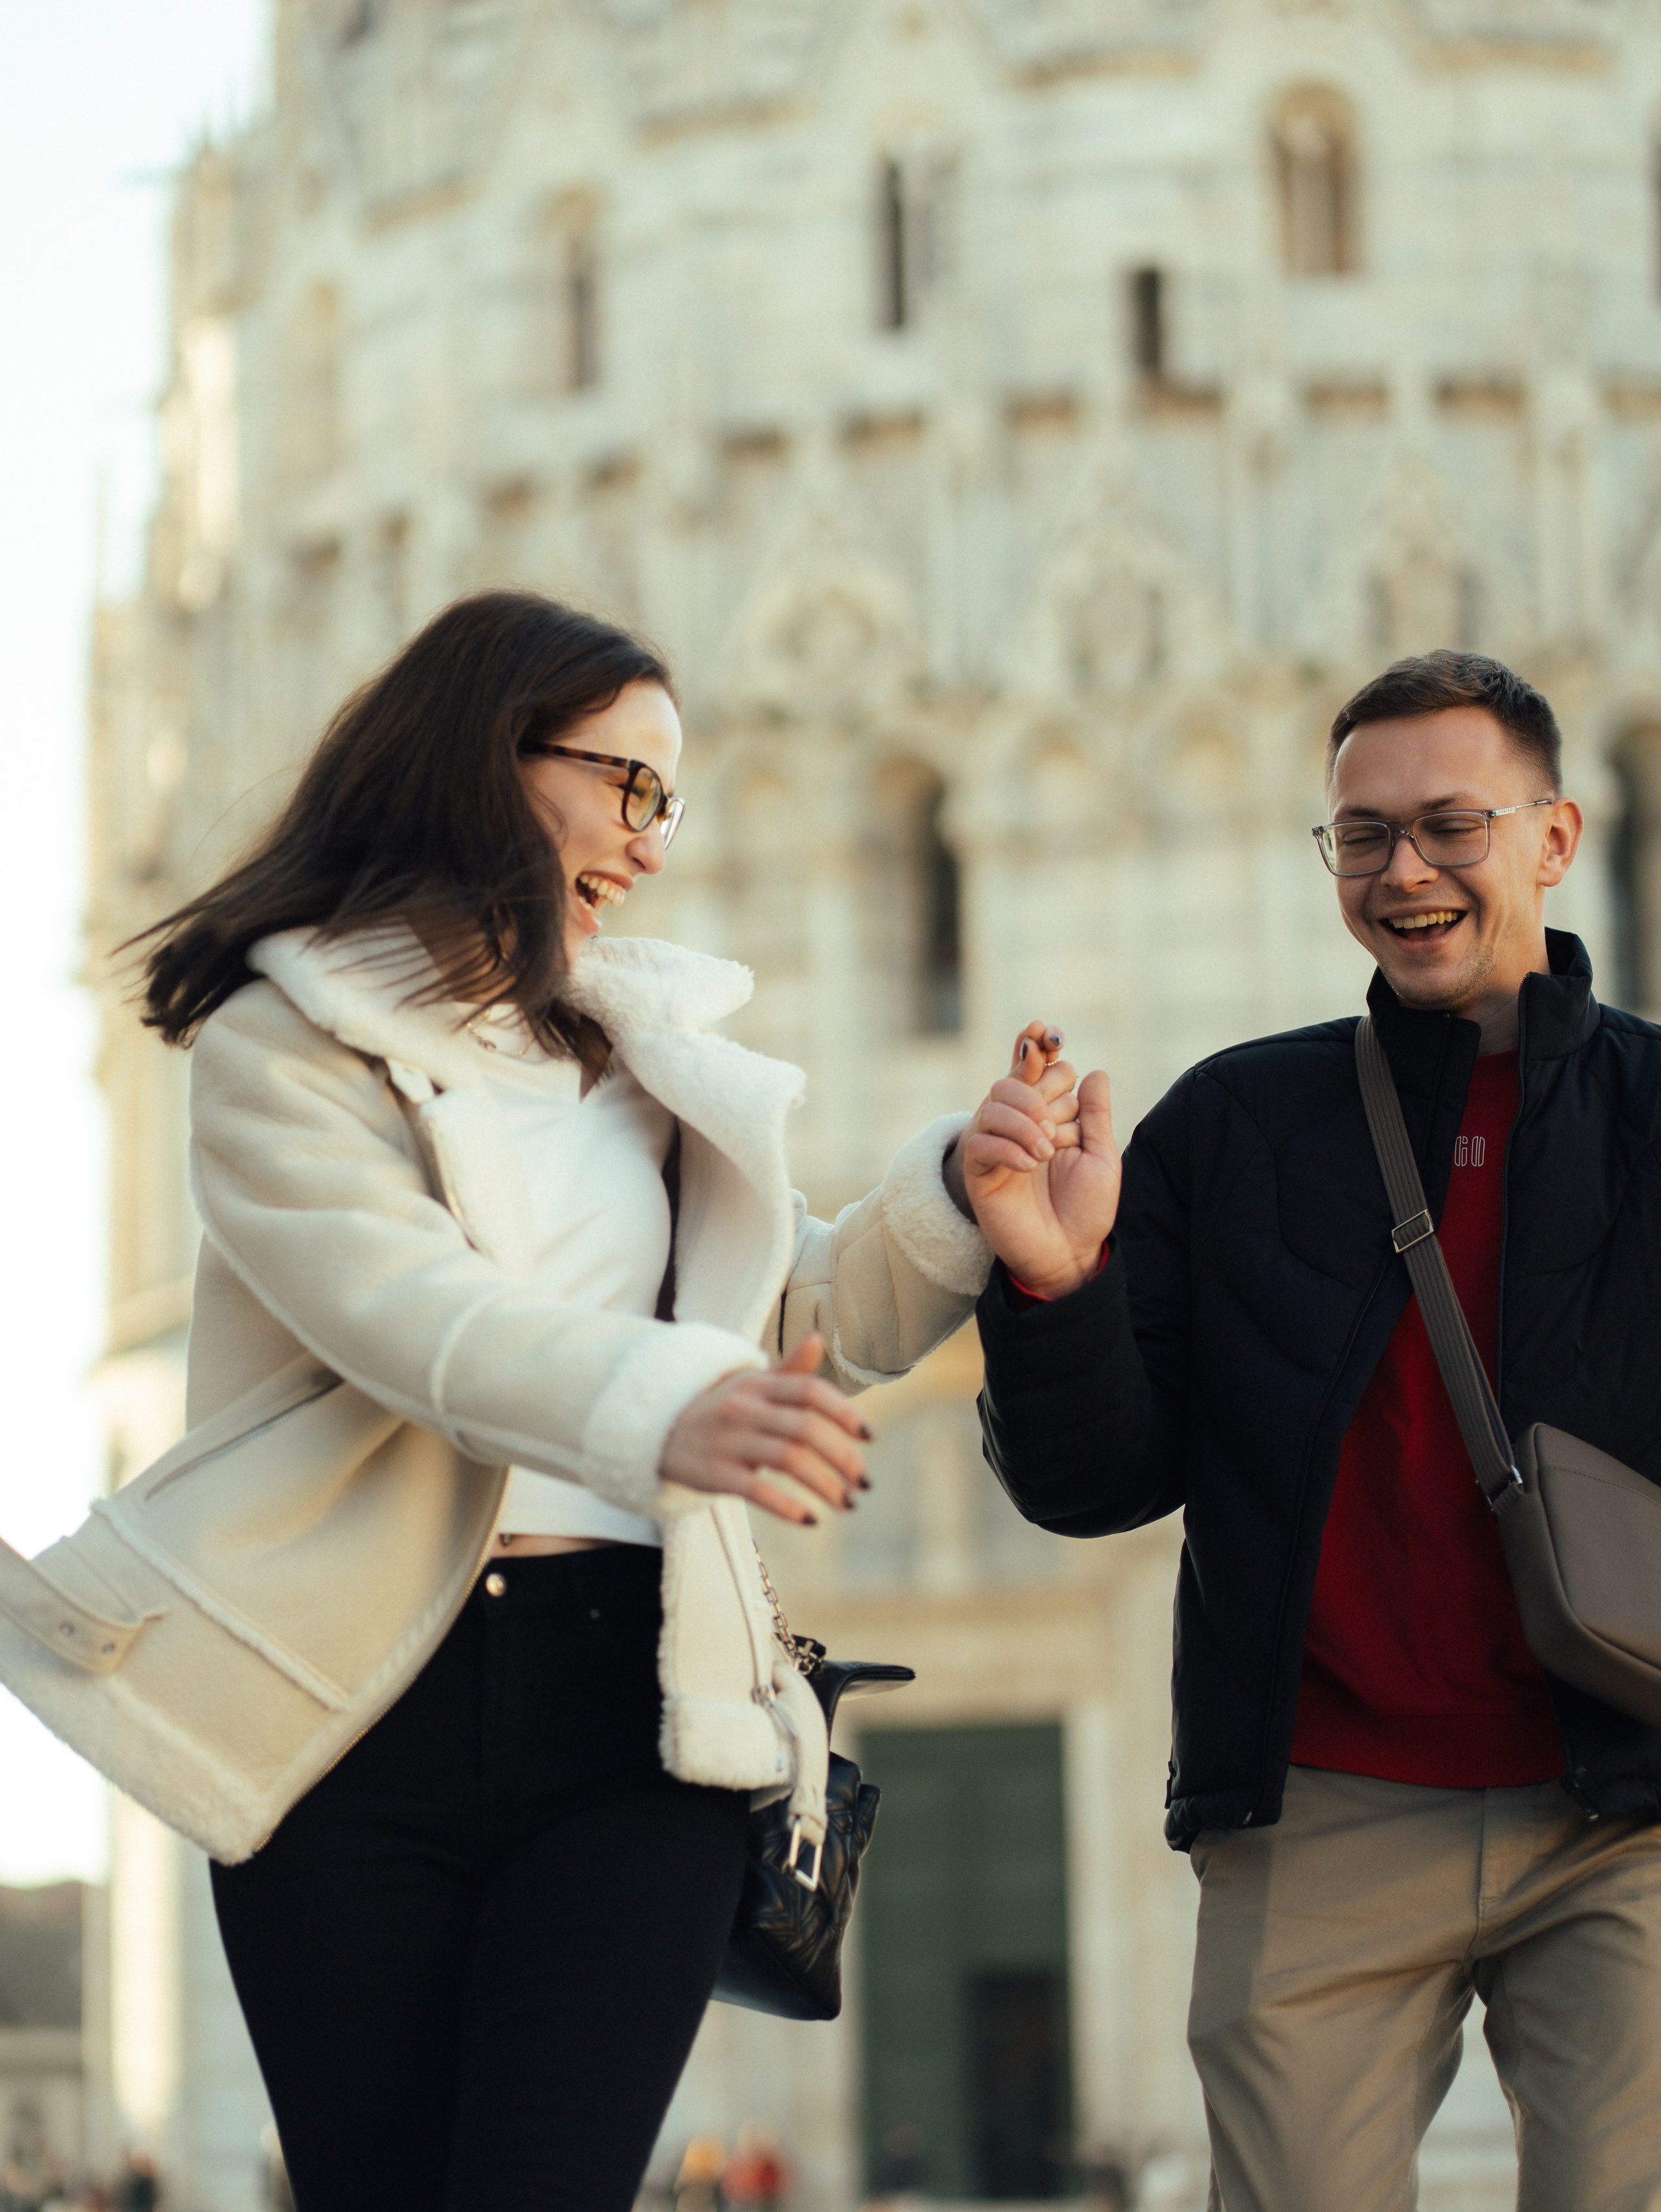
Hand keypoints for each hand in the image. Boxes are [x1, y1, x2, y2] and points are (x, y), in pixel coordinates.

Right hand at [658, 1334, 870, 1523]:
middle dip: (843, 1458)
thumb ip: (790, 1370)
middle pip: (805, 1429)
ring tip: (848, 1504)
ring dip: (825, 1486)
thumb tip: (819, 1338)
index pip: (810, 1391)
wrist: (657, 1430)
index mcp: (759, 1384)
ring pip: (788, 1461)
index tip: (869, 1437)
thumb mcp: (750, 1383)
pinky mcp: (714, 1474)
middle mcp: (744, 1408)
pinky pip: (757, 1491)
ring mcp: (728, 1441)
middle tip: (865, 1482)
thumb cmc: (719, 1406)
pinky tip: (811, 1520)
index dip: (844, 1412)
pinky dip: (788, 1507)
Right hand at [953, 1020, 1120, 1298]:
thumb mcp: (1100, 1156)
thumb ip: (1094, 1115)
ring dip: (1025, 1121)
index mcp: (1046, 1116)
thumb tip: (1094, 1071)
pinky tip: (1031, 1165)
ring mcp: (995, 1146)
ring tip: (1048, 1152)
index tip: (1050, 1034)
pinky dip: (1009, 1148)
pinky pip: (982, 1143)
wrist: (1070, 1254)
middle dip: (1040, 1093)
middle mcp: (1017, 1125)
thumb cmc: (1086, 1208)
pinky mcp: (980, 1173)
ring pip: (993, 1104)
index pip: (1035, 1068)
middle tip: (1059, 1129)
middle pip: (1013, 1079)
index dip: (1038, 1046)